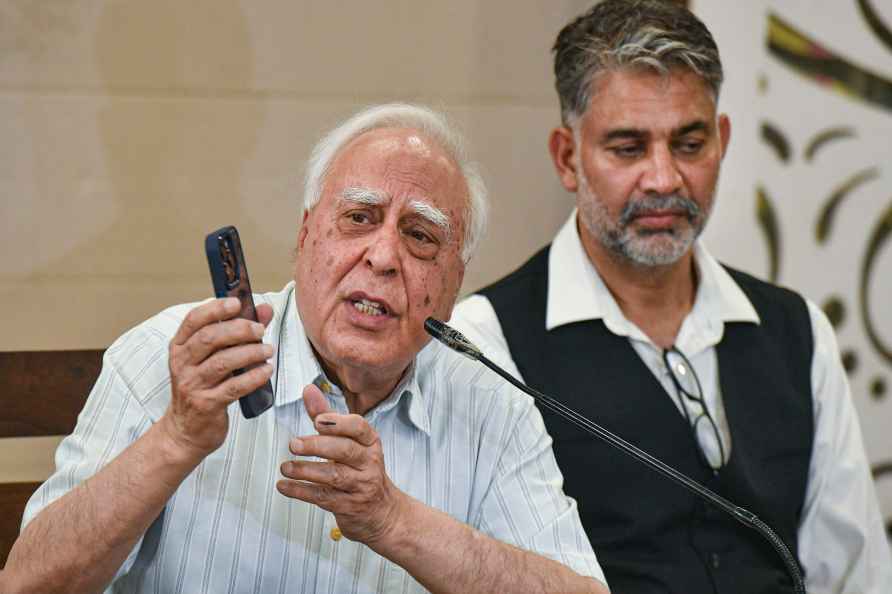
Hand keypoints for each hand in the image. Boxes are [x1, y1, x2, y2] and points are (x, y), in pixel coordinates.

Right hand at [161, 297, 273, 459]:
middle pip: (210, 338)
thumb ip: (238, 332)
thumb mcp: (211, 358)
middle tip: (259, 330)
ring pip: (223, 362)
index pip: (194, 320)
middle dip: (239, 330)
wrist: (185, 431)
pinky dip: (254, 377)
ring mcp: (192, 385)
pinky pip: (234, 387)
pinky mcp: (207, 404)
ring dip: (250, 353)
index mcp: (180, 347)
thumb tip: (264, 310)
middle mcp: (182, 364)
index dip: (216, 308)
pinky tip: (266, 370)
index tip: (237, 302)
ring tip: (267, 349)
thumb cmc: (203, 387)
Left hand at [277, 384, 404, 544]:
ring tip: (286, 467)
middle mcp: (369, 462)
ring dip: (306, 471)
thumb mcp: (350, 441)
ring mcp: (361, 485)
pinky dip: (301, 491)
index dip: (338, 423)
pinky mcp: (349, 506)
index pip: (359, 427)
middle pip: (345, 450)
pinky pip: (323, 497)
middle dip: (317, 446)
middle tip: (294, 444)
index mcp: (370, 442)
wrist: (382, 512)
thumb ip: (326, 416)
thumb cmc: (361, 470)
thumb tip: (308, 390)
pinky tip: (284, 485)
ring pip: (334, 476)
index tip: (317, 420)